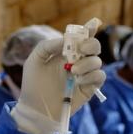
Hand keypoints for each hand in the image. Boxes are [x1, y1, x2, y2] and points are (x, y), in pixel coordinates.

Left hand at [11, 19, 105, 133]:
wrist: (36, 109)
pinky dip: (91, 76)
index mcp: (65, 53)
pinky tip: (78, 81)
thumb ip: (48, 45)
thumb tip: (66, 40)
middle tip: (81, 50)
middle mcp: (77, 62)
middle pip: (94, 47)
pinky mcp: (89, 88)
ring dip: (87, 63)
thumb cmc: (33, 85)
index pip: (81, 38)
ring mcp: (84, 75)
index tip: (93, 24)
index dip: (89, 29)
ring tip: (72, 71)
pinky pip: (99, 76)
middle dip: (91, 44)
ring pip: (97, 61)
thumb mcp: (34, 61)